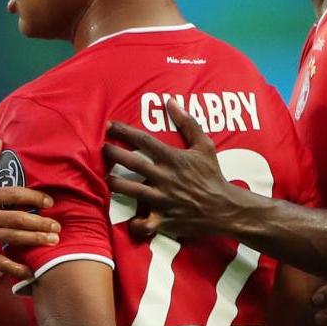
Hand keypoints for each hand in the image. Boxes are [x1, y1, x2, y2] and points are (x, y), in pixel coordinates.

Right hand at [0, 139, 57, 282]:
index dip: (34, 198)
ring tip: (52, 241)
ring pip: (12, 238)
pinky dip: (15, 268)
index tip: (49, 203)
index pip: (13, 194)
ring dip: (35, 240)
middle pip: (18, 218)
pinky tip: (30, 272)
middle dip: (41, 223)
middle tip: (57, 226)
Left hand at [102, 102, 251, 240]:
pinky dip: (135, 224)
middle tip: (102, 148)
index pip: (144, 140)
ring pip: (131, 190)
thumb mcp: (205, 145)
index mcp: (173, 158)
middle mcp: (164, 177)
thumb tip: (171, 101)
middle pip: (132, 162)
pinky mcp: (163, 220)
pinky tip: (130, 220)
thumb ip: (187, 123)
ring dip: (115, 183)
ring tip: (106, 179)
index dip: (124, 132)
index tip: (109, 126)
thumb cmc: (213, 175)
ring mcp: (162, 199)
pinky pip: (143, 224)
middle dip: (113, 153)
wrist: (224, 208)